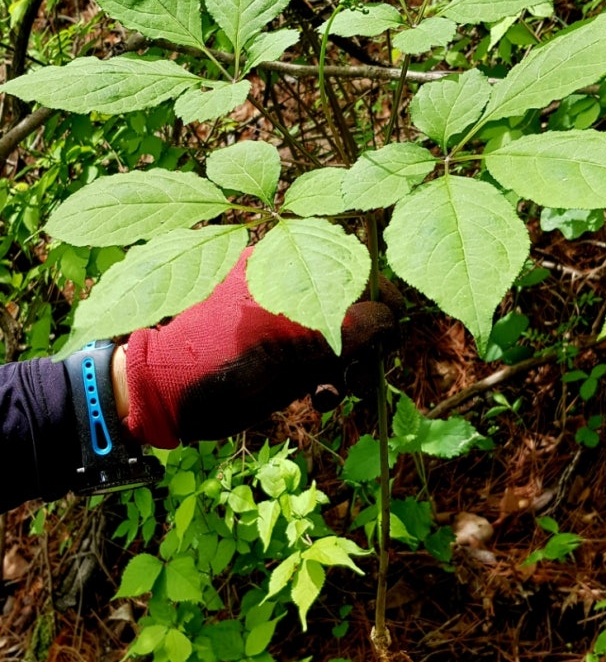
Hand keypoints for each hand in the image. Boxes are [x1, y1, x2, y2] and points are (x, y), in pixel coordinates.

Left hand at [116, 248, 400, 447]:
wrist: (154, 394)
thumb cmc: (216, 369)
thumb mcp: (292, 353)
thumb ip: (348, 330)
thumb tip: (393, 320)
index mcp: (286, 263)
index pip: (359, 271)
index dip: (382, 312)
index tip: (383, 351)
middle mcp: (285, 277)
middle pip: (353, 305)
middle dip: (364, 349)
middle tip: (356, 386)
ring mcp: (276, 309)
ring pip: (336, 333)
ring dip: (344, 369)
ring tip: (328, 399)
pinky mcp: (269, 339)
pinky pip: (314, 348)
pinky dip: (321, 373)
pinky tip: (314, 398)